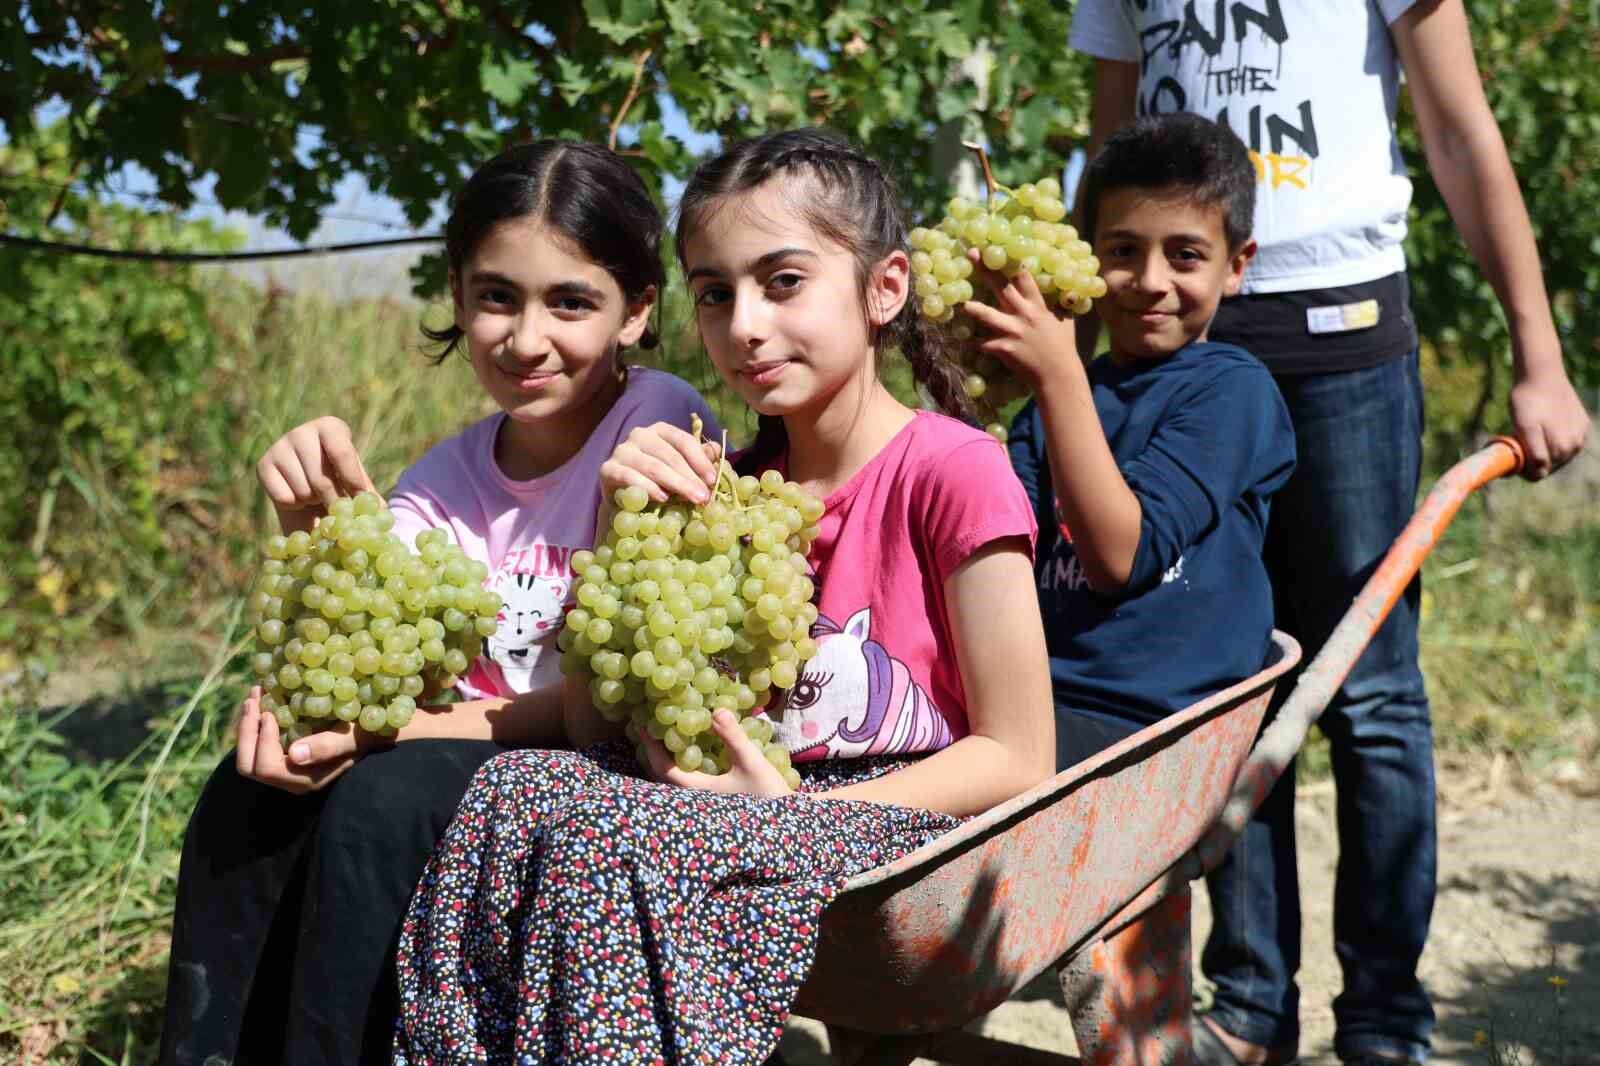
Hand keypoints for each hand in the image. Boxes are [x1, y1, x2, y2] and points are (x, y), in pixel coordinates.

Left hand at [235, 686, 379, 793]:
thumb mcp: (351, 737)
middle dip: (246, 731)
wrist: (373, 734)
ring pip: (247, 756)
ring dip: (246, 724)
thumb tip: (294, 754)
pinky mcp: (281, 756)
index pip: (266, 768)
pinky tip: (262, 699)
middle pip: (249, 766)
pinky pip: (255, 745)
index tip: (270, 712)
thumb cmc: (364, 735)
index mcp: (304, 779)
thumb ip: (327, 746)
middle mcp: (289, 778)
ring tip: (255, 693)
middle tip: (253, 699)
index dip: (262, 740)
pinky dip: (253, 722)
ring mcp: (283, 769)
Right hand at [257, 416, 376, 534]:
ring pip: (303, 490)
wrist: (305, 487)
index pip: (342, 452)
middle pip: (322, 477)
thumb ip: (367, 493)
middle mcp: (302, 431)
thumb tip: (381, 511)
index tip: (360, 499)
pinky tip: (296, 495)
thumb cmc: (338, 480)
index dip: (352, 480)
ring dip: (313, 502)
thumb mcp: (354, 482)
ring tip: (315, 495)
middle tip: (337, 509)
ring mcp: (279, 446)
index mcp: (331, 427)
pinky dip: (294, 505)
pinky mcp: (262, 465)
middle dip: (333, 500)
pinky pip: (284, 498)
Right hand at [598, 422, 722, 506]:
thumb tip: (717, 449)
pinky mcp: (608, 469)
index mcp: (660, 430)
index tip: (712, 481)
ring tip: (691, 500)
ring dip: (675, 485)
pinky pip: (630, 477)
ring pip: (653, 466)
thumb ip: (698, 460)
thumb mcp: (680, 470)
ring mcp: (622, 451)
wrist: (625, 500)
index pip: (684, 440)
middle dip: (690, 478)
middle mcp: (640, 435)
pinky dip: (648, 488)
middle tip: (704, 497)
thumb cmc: (658, 482)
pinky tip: (662, 499)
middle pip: (670, 455)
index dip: (700, 461)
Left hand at [640, 710, 792, 797]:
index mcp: (699, 792)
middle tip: (648, 730)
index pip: (664, 770)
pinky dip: (680, 771)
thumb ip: (733, 737)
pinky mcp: (713, 809)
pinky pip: (686, 788)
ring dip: (666, 764)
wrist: (790, 826)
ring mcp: (703, 808)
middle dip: (653, 755)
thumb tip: (716, 710)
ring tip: (664, 742)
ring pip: (673, 786)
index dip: (651, 747)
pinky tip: (690, 759)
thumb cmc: (769, 796)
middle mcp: (696, 802)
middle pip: (662, 779)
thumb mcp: (752, 762)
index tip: (643, 726)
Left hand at [959, 251, 1082, 388]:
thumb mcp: (1065, 321)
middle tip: (971, 254)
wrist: (1059, 375)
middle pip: (1002, 287)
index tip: (998, 247)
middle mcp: (1024, 314)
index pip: (1024, 277)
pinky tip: (959, 341)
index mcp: (1038, 306)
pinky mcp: (1004, 348)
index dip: (1011, 261)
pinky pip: (983, 344)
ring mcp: (1013, 331)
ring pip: (988, 315)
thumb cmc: (1063, 347)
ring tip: (960, 302)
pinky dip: (971, 343)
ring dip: (973, 308)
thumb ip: (1061, 305)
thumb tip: (1068, 291)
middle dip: (986, 270)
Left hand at [1508, 368, 1590, 479]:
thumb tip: (1540, 473)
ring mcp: (1581, 435)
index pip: (1539, 474)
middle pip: (1549, 465)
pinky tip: (1544, 426)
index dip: (1522, 469)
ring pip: (1558, 455)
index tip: (1512, 456)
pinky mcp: (1582, 424)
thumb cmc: (1527, 401)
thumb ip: (1535, 453)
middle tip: (1518, 442)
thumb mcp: (1524, 428)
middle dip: (1533, 459)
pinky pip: (1566, 440)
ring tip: (1530, 432)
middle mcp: (1575, 445)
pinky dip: (1554, 438)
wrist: (1541, 375)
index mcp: (1561, 449)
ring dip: (1544, 449)